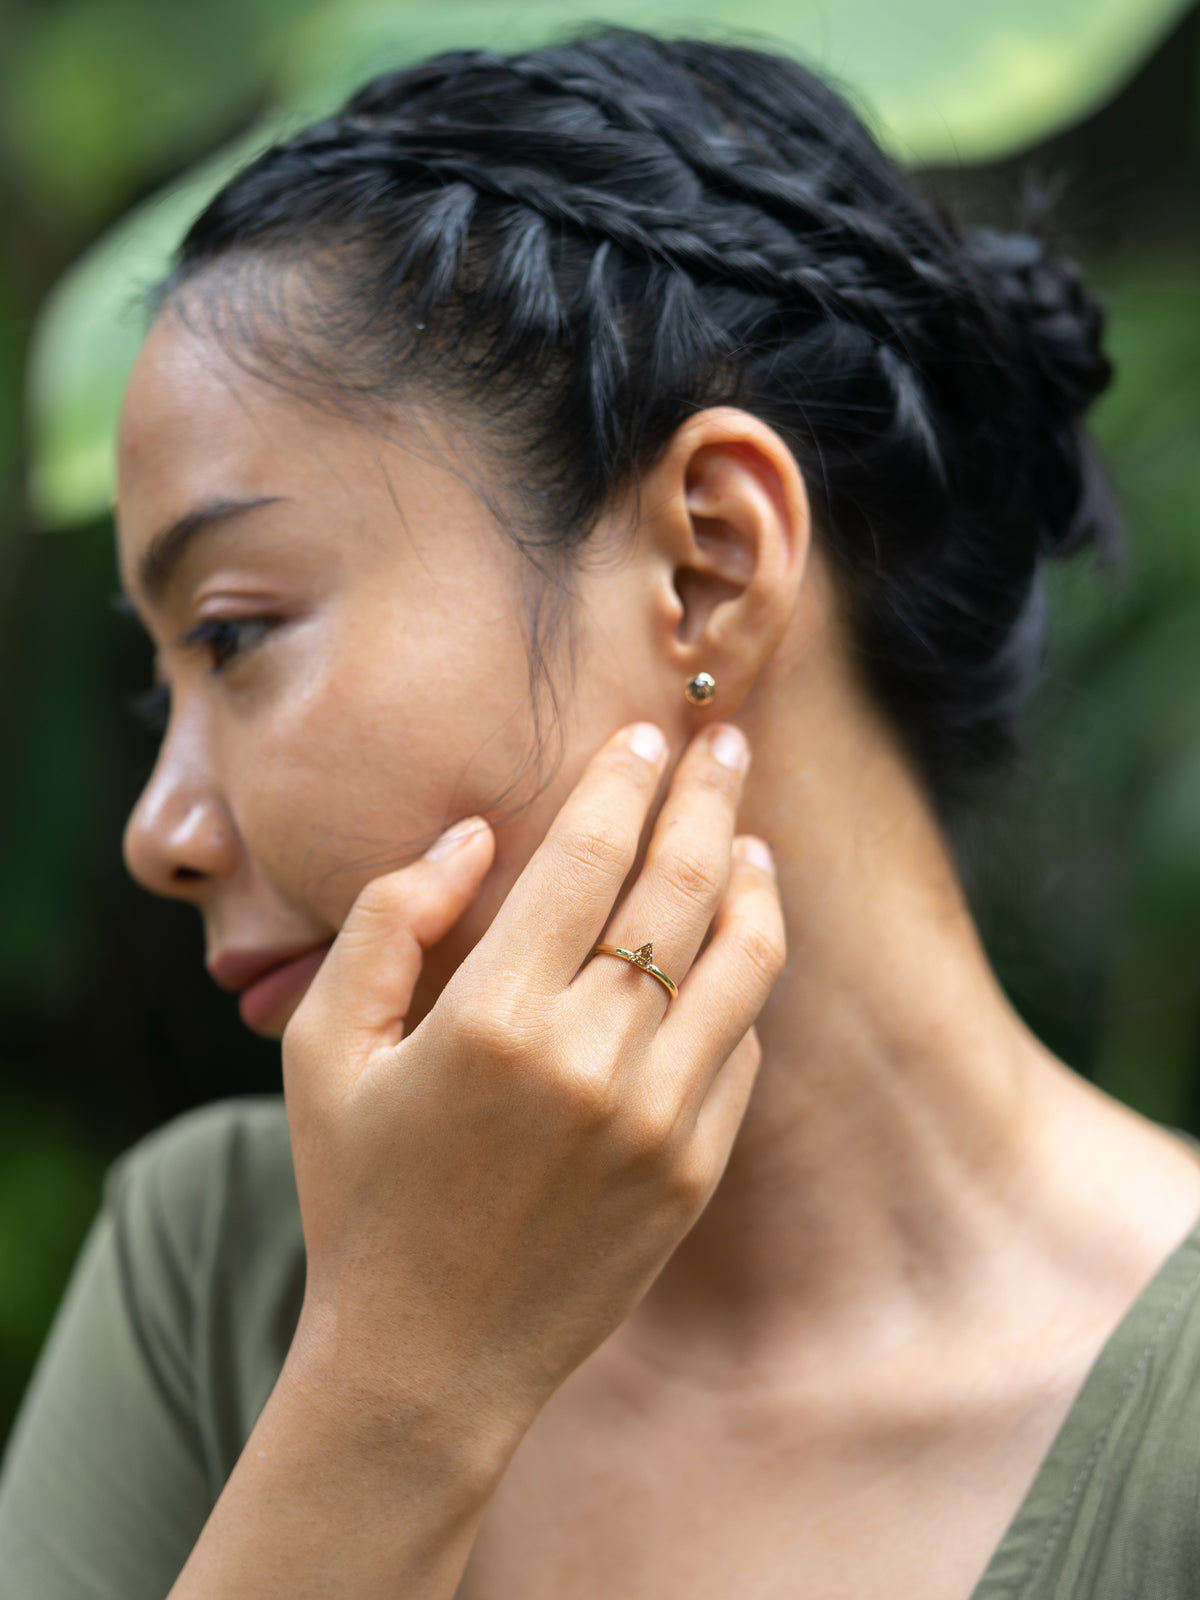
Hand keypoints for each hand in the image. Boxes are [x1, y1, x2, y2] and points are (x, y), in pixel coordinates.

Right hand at [282, 721, 784, 1464]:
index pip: (588, 854)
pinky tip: (729, 950)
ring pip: (743, 961)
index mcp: (494, 1017)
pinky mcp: (696, 1170)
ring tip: (752, 836)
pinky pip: (741, 1048)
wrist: (428, 1359)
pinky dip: (741, 983)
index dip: (624, 778)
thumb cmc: (363, 1194)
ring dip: (755, 880)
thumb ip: (389, 920)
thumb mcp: (326, 1050)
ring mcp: (659, 1120)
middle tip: (725, 743)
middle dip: (710, 795)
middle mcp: (592, 1059)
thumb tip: (475, 834)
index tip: (645, 733)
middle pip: (681, 885)